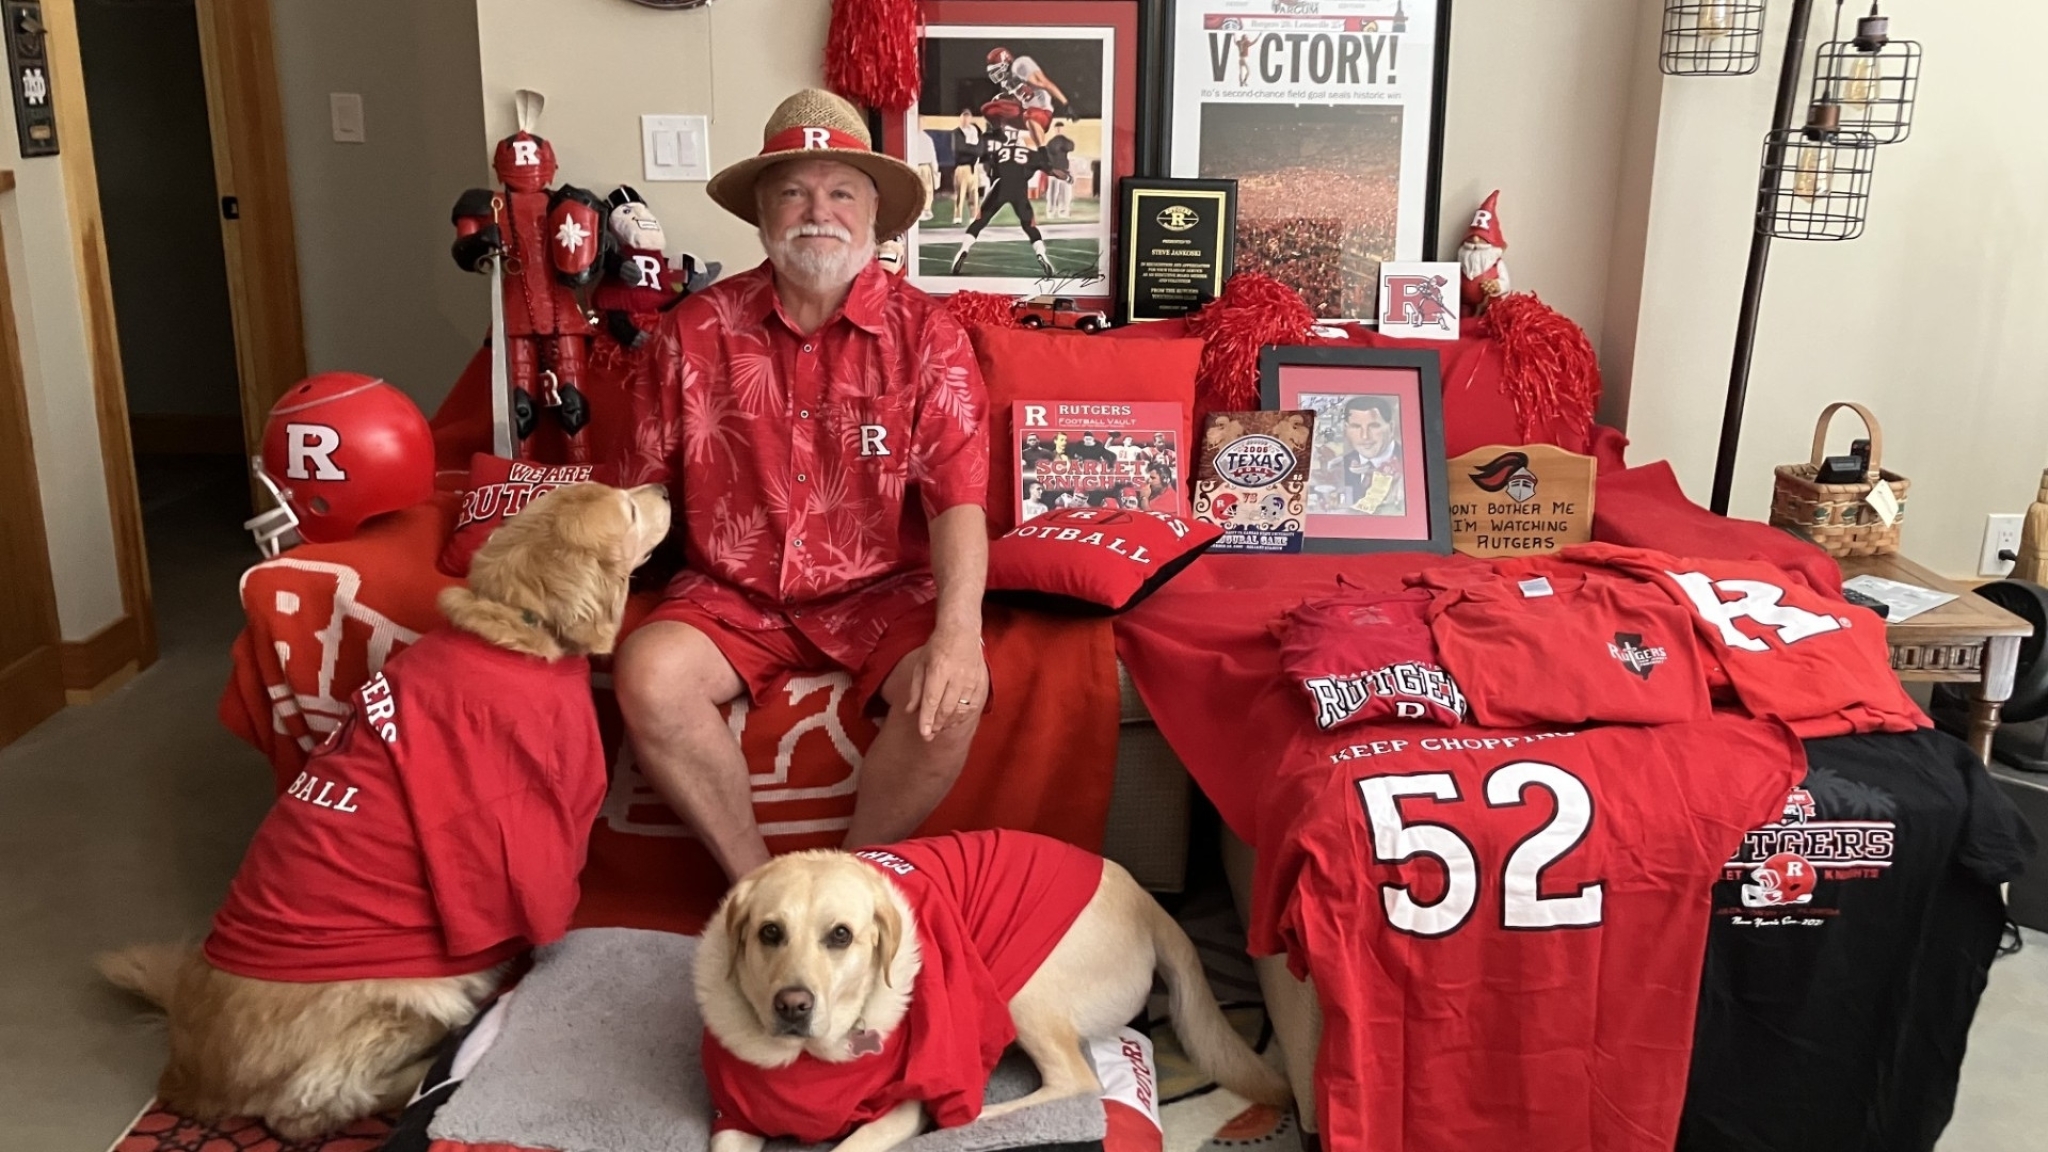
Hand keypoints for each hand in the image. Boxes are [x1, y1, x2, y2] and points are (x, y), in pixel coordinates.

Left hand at [908, 625, 987, 739]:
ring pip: (961, 709)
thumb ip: (916, 689)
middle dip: (937, 724)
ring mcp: (971, 679)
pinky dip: (964, 716)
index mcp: (939, 669)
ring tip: (940, 728)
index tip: (924, 734)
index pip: (932, 700)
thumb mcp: (921, 664)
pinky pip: (973, 705)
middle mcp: (956, 676)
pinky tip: (955, 721)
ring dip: (950, 722)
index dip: (927, 719)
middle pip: (946, 708)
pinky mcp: (980, 681)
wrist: (962, 631)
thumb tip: (910, 711)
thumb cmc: (938, 647)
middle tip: (930, 735)